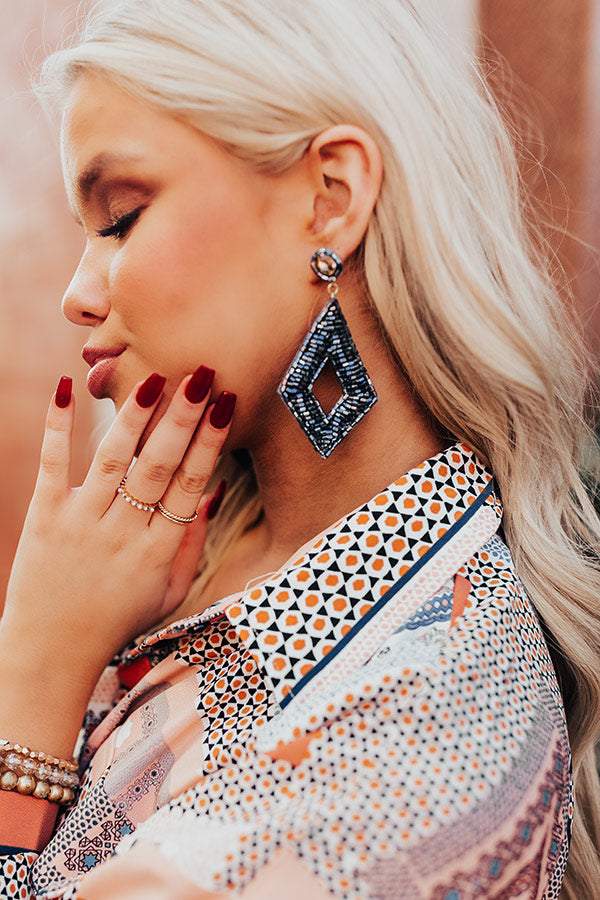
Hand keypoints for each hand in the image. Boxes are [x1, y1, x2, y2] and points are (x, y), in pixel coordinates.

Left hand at [0, 368, 234, 753]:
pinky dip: (56, 426)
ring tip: (153, 378)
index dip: (211, 442)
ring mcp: (81, 524)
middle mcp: (123, 534)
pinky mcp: (43, 518)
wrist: (51, 653)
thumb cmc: (117, 621)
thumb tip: (213, 491)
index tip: (226, 405)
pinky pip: (51, 465)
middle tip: (201, 375)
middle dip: (182, 418)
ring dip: (133, 417)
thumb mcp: (168, 593)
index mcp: (158, 553)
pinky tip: (65, 388)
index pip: (190, 486)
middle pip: (158, 467)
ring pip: (112, 461)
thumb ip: (193, 545)